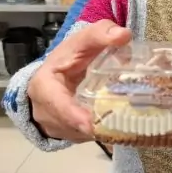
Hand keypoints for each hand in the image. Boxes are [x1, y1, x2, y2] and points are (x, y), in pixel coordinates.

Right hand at [28, 20, 131, 141]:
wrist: (55, 77)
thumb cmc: (67, 59)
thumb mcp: (80, 42)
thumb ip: (100, 34)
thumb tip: (124, 35)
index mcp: (44, 88)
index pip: (56, 103)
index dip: (72, 115)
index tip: (90, 124)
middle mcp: (47, 113)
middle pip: (73, 125)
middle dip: (96, 125)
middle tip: (124, 123)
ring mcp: (58, 128)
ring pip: (83, 135)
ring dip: (103, 130)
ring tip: (127, 122)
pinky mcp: (71, 136)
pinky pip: (89, 138)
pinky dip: (105, 132)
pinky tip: (123, 124)